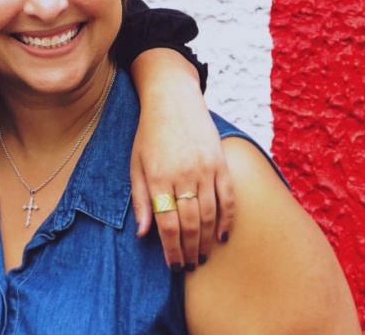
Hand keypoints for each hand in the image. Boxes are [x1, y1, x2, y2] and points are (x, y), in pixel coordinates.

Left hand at [129, 49, 234, 270]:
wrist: (173, 98)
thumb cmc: (150, 133)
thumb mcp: (136, 163)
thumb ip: (140, 199)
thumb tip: (143, 234)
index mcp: (158, 175)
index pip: (167, 225)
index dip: (171, 250)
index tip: (173, 266)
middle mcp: (183, 173)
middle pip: (191, 224)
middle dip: (190, 250)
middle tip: (189, 266)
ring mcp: (205, 168)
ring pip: (210, 215)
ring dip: (208, 241)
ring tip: (203, 256)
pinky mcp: (221, 162)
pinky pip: (228, 198)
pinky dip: (227, 220)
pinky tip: (223, 236)